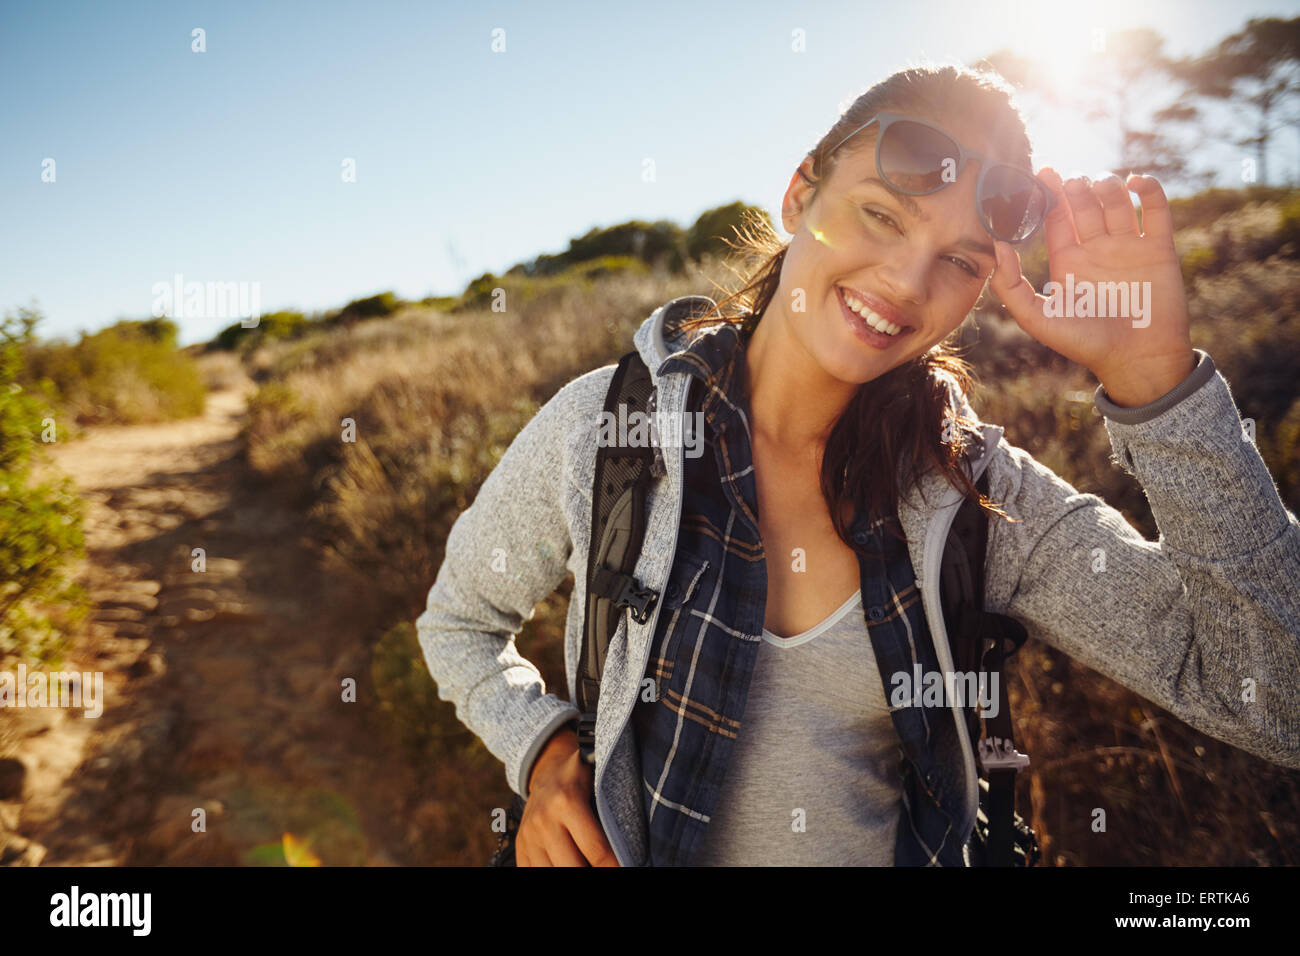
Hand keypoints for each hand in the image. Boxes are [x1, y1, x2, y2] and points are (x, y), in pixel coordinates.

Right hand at [517, 725, 618, 865]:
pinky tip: (567, 865)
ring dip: (573, 874)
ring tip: (590, 867)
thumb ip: (612, 810)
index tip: (629, 867)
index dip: (614, 866)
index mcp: (567, 802)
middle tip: (612, 870)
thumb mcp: (598, 783)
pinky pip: (532, 871)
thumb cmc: (581, 779)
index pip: (597, 850)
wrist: (547, 771)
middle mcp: (545, 821)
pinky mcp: (520, 846)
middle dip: (595, 873)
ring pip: (552, 872)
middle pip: (573, 867)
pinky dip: (552, 872)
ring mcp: (529, 836)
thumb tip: (633, 846)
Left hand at [988, 167, 1195, 406]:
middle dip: (1078, 188)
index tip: (1043, 171)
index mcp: (1068, 261)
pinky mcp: (1158, 248)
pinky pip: (1155, 210)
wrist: (1136, 358)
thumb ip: (1011, 286)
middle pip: (1086, 204)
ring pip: (1117, 201)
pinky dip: (1148, 190)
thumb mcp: (1037, 317)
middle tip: (1073, 182)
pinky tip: (1135, 181)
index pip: (1056, 218)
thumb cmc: (1084, 342)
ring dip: (1108, 186)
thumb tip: (997, 245)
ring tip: (1101, 185)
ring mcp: (1128, 246)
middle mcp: (1097, 249)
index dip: (1050, 194)